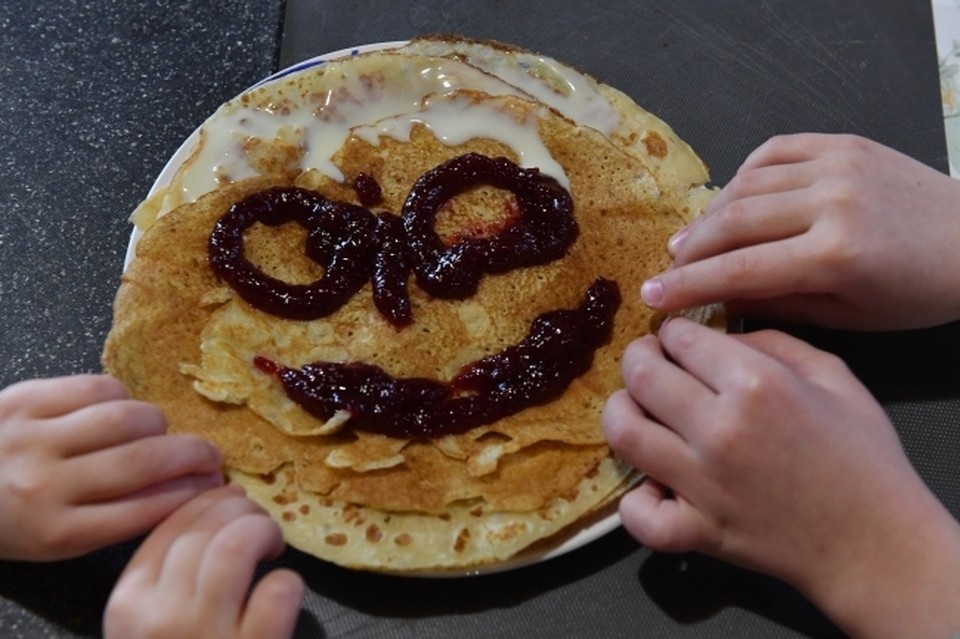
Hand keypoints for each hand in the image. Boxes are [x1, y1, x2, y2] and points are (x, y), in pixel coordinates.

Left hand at [0, 375, 223, 559]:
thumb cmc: (12, 517)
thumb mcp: (60, 538)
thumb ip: (118, 517)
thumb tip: (190, 486)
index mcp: (58, 532)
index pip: (146, 508)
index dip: (193, 493)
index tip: (215, 484)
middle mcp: (46, 485)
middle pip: (144, 462)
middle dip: (194, 455)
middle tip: (211, 454)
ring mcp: (35, 437)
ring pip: (128, 419)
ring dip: (159, 424)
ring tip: (160, 432)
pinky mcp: (27, 398)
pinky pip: (100, 387)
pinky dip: (122, 397)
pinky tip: (119, 410)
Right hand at [103, 486, 304, 638]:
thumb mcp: (151, 629)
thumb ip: (167, 581)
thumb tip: (218, 511)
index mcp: (127, 606)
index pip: (168, 527)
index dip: (206, 503)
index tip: (230, 499)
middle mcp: (159, 618)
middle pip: (205, 529)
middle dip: (240, 512)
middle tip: (258, 522)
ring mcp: (204, 637)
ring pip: (236, 546)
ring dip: (263, 532)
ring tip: (273, 546)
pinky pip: (277, 592)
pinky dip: (289, 582)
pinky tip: (286, 590)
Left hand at [602, 318, 959, 637]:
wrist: (876, 543)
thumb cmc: (862, 456)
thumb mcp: (832, 375)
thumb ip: (771, 342)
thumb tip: (716, 334)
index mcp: (756, 384)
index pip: (679, 338)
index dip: (673, 333)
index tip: (676, 340)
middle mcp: (719, 429)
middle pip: (640, 375)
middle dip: (637, 358)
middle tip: (647, 362)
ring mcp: (701, 484)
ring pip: (623, 433)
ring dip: (621, 413)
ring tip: (636, 410)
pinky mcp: (696, 531)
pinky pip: (637, 515)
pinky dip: (636, 501)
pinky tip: (654, 485)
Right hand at [641, 134, 959, 329]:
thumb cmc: (918, 292)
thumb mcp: (848, 315)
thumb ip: (778, 301)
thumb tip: (717, 296)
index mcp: (837, 254)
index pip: (740, 270)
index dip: (688, 286)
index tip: (652, 299)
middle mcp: (832, 201)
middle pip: (733, 223)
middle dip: (689, 251)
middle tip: (665, 270)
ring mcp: (837, 164)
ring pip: (746, 185)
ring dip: (710, 215)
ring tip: (689, 241)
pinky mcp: (843, 142)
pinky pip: (773, 152)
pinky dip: (743, 177)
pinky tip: (731, 200)